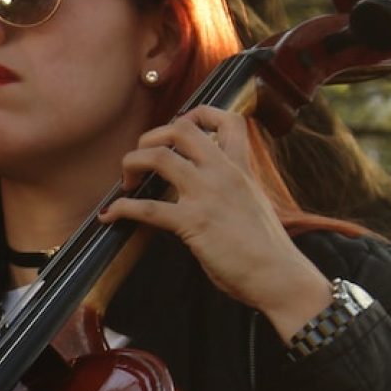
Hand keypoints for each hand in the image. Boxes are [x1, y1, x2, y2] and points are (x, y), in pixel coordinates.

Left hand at [99, 106, 333, 340]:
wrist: (279, 275)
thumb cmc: (267, 248)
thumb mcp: (254, 203)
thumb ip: (232, 189)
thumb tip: (207, 191)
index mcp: (241, 168)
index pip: (228, 120)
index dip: (199, 114)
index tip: (177, 130)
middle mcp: (223, 173)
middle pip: (181, 128)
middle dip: (151, 137)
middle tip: (140, 160)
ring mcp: (207, 195)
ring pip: (158, 157)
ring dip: (131, 164)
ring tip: (125, 184)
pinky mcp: (193, 222)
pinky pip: (146, 208)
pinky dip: (121, 209)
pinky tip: (110, 215)